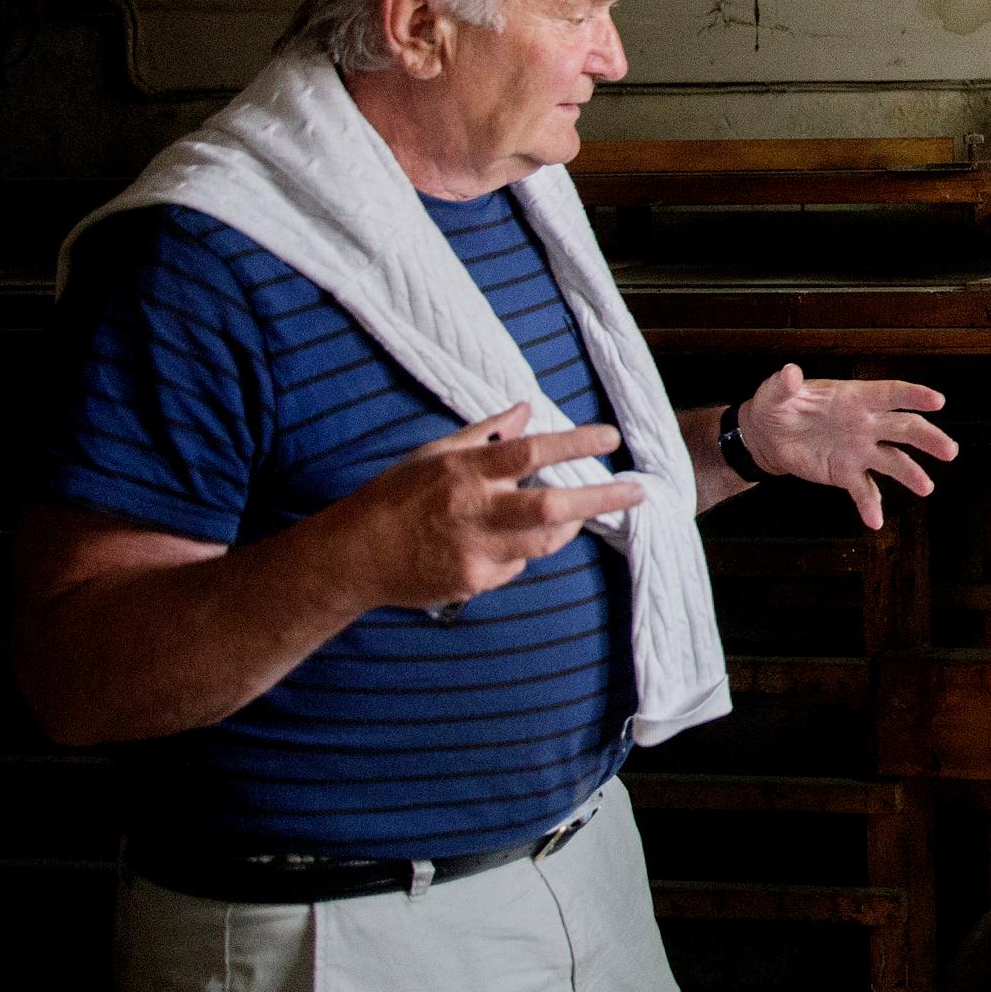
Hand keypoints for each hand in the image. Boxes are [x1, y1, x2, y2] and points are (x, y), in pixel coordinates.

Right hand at [346, 404, 636, 610]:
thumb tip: (525, 409)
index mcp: (464, 472)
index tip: (610, 437)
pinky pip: (517, 564)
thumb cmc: (393, 497)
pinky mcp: (474, 582)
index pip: (532, 451)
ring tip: (578, 512)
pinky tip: (506, 539)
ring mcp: (475, 551)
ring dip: (568, 525)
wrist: (353, 557)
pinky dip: (522, 549)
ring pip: (545, 541)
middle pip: (553, 506)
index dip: (576, 443)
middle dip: (602, 498)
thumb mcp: (432, 453)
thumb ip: (483, 432)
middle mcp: (474, 512)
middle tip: (637, 491)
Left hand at [741, 365, 954, 529]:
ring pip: (893, 461)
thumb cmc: (777, 406)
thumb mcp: (776, 393)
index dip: (914, 396)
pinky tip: (875, 521)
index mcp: (855, 398)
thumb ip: (784, 385)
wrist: (768, 436)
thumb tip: (789, 373)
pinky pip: (864, 490)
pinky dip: (870, 505)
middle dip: (928, 438)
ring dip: (911, 474)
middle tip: (949, 451)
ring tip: (925, 488)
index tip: (938, 401)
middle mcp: (865, 423)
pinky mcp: (846, 473)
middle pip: (904, 428)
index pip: (890, 394)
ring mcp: (859, 450)